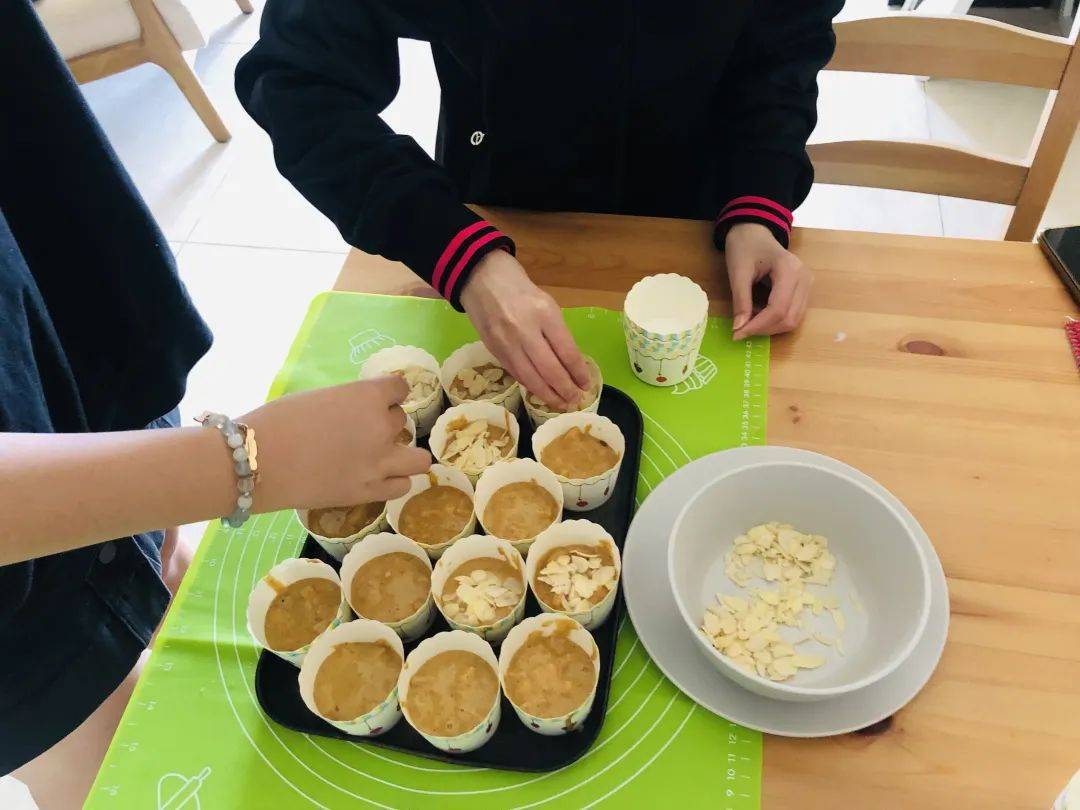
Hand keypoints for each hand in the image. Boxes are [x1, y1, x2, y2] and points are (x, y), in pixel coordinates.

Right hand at [243, 376, 430, 509]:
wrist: (259, 461)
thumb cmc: (279, 420)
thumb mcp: (321, 397)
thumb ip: (349, 403)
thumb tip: (358, 411)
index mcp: (369, 397)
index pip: (400, 388)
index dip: (389, 393)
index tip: (379, 398)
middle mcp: (382, 428)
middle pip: (401, 421)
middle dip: (385, 423)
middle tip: (362, 430)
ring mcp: (379, 463)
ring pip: (418, 459)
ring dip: (404, 454)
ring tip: (385, 456)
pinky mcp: (369, 492)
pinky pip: (402, 485)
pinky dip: (394, 480)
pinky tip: (377, 477)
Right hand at [459, 249, 591, 408]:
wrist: (479, 276)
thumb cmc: (518, 286)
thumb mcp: (546, 302)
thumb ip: (556, 332)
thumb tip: (570, 363)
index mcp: (544, 313)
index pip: (567, 352)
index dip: (578, 373)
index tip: (586, 384)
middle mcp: (524, 330)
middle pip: (550, 370)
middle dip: (565, 389)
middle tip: (575, 400)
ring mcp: (506, 342)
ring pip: (531, 377)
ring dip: (548, 394)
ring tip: (560, 403)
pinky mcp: (493, 350)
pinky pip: (515, 373)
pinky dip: (529, 385)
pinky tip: (539, 392)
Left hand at [725, 223, 811, 340]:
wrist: (755, 231)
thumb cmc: (745, 246)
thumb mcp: (738, 272)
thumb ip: (740, 301)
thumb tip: (739, 328)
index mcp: (789, 270)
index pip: (778, 309)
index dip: (758, 326)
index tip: (737, 333)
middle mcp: (804, 278)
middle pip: (789, 318)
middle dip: (764, 329)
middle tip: (741, 330)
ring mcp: (807, 284)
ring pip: (794, 320)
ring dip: (770, 328)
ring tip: (749, 322)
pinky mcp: (804, 290)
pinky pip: (794, 314)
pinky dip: (776, 321)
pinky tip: (759, 315)